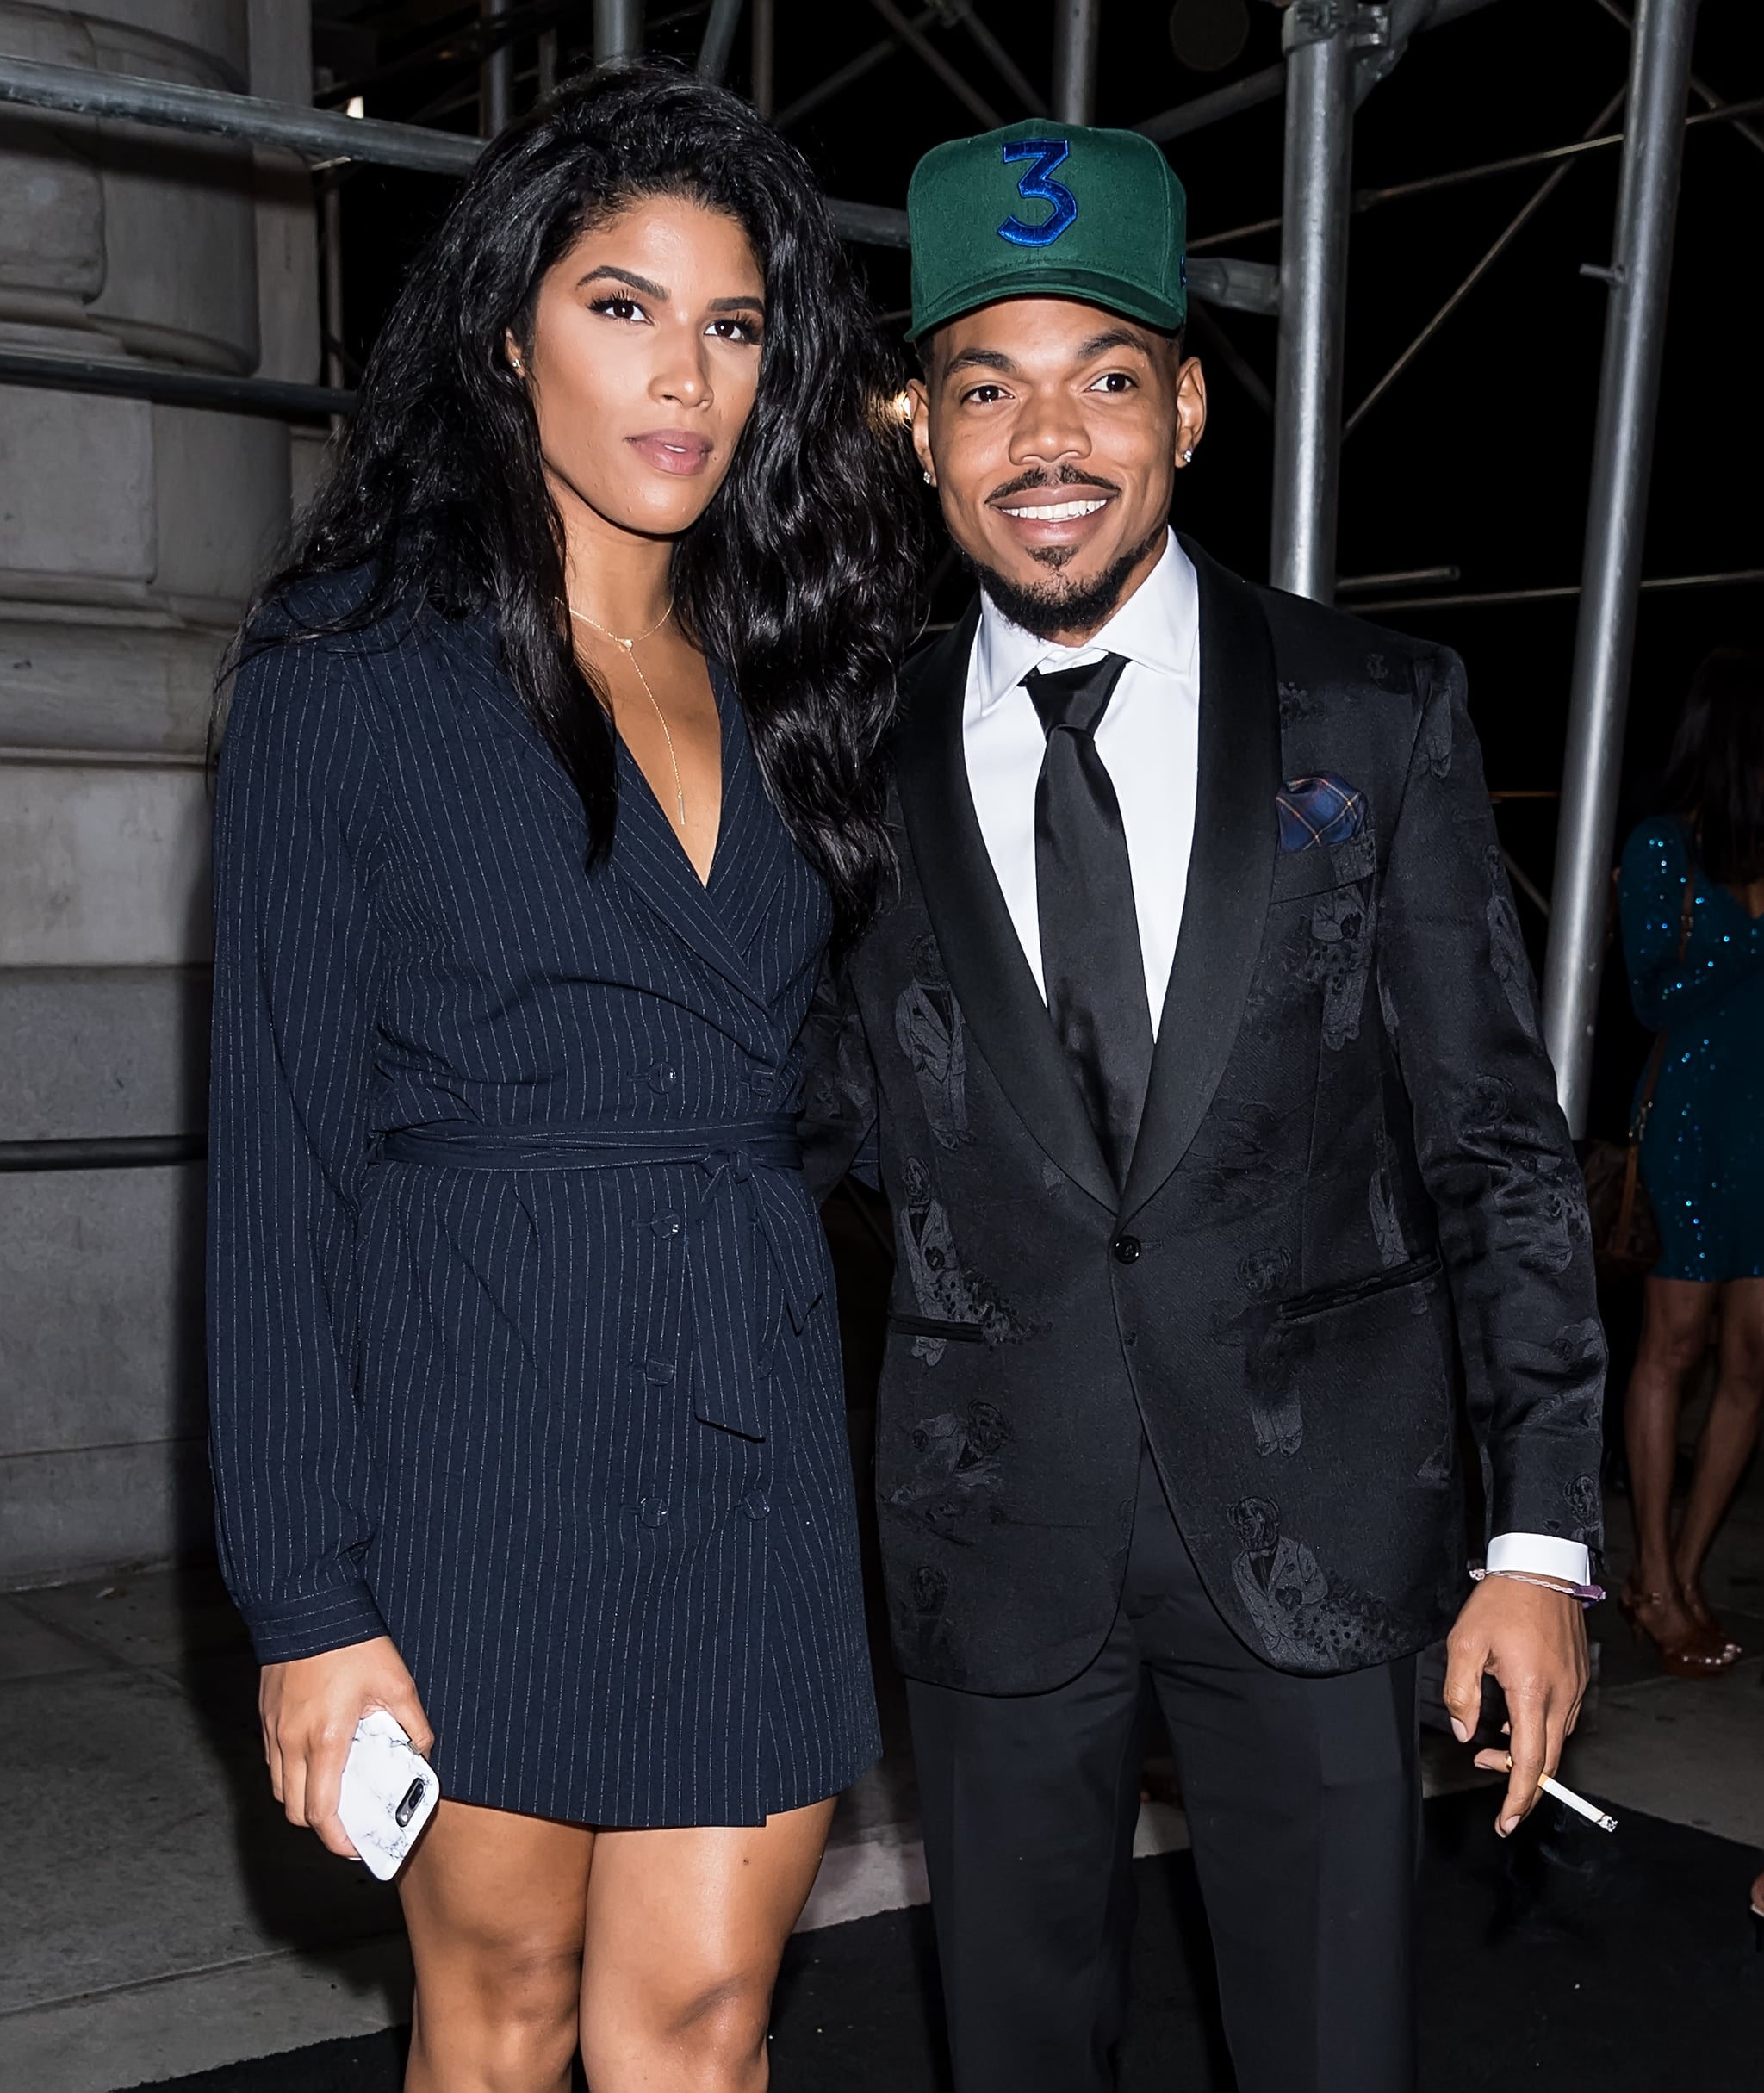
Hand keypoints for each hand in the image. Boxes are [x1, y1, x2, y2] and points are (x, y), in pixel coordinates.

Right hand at [259, 1636, 432, 1860]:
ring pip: (280, 1789)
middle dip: (321, 1825)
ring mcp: (274, 1731)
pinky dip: (291, 1774)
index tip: (354, 1847)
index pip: (322, 1813)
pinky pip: (273, 1763)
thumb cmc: (350, 1643)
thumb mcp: (396, 1682)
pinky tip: (317, 1759)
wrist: (306, 1606)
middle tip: (348, 1823)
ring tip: (333, 1792)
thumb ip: (413, 1723)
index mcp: (326, 1741)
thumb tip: (422, 1750)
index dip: (338, 1840)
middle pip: (296, 1811)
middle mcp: (292, 1743)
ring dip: (303, 1801)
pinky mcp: (266, 1717)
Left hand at [1442, 1575, 1587, 1838]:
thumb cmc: (1503, 1601)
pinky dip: (1539, 1730)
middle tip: (1486, 1770)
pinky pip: (1562, 1719)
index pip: (1530, 1763)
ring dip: (1527, 1752)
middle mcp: (1561, 1697)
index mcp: (1533, 1692)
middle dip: (1519, 1781)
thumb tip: (1465, 1731)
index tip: (1506, 1822)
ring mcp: (1575, 1688)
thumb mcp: (1465, 1644)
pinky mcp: (1578, 1678)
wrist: (1541, 1567)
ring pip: (1556, 1741)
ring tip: (1493, 1740)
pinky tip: (1515, 1715)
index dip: (1518, 1799)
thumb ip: (1462, 1693)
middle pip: (1548, 1762)